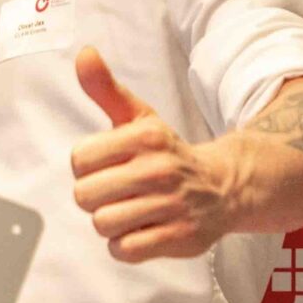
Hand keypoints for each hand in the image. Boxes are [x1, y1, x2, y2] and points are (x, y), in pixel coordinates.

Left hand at [68, 48, 236, 261]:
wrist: (224, 187)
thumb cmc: (167, 154)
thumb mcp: (139, 118)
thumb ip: (106, 88)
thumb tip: (84, 53)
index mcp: (146, 136)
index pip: (79, 159)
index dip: (87, 167)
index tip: (108, 165)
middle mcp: (160, 169)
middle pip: (85, 196)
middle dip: (96, 197)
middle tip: (121, 191)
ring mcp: (171, 205)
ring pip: (102, 224)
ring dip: (112, 222)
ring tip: (132, 211)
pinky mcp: (179, 238)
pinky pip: (124, 250)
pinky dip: (126, 245)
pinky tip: (142, 230)